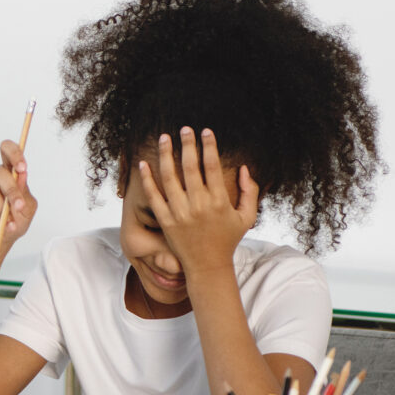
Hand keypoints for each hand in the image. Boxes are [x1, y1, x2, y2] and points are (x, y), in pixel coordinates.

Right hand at [0, 141, 36, 256]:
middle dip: (11, 191)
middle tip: (18, 207)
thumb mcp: (25, 210)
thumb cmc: (12, 222)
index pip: (8, 150)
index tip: (22, 168)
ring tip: (5, 223)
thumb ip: (24, 193)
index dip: (14, 154)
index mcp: (9, 172)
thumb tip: (22, 176)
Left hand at [137, 127, 257, 276]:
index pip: (212, 166)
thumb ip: (250, 192)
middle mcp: (198, 204)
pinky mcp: (165, 220)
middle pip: (190, 167)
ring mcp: (179, 212)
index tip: (206, 131)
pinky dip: (147, 179)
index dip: (209, 146)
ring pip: (169, 177)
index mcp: (218, 201)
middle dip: (188, 144)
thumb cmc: (228, 239)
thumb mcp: (247, 217)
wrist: (208, 266)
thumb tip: (244, 168)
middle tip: (184, 129)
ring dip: (166, 154)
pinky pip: (153, 196)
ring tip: (164, 138)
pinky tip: (143, 163)